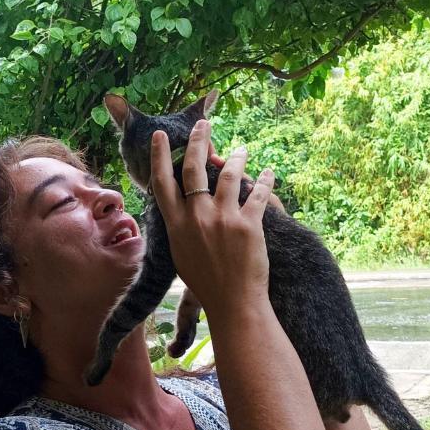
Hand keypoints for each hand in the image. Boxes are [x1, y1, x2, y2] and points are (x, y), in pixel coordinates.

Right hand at [151, 120, 274, 318]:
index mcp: (177, 225)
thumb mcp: (182, 254)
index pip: (163, 183)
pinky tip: (270, 172)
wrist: (232, 303)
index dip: (159, 156)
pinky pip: (258, 193)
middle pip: (193, 169)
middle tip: (204, 125)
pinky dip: (266, 180)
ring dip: (237, 158)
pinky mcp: (249, 224)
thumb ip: (181, 227)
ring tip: (243, 151)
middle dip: (198, 141)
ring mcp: (223, 219)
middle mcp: (197, 217)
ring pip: (228, 175)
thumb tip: (182, 207)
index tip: (159, 136)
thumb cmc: (206, 284)